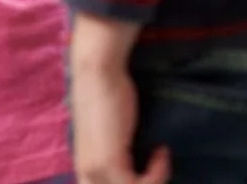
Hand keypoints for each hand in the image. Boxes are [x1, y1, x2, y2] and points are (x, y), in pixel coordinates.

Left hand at [70, 13, 169, 183]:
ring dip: (154, 180)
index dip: (132, 183)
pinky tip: (161, 151)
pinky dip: (158, 173)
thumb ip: (116, 154)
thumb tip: (135, 161)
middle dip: (142, 183)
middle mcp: (86, 172)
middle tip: (157, 169)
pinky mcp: (108, 162)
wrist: (98, 73)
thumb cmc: (105, 95)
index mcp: (84, 167)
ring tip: (161, 159)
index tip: (149, 169)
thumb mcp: (109, 134)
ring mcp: (95, 169)